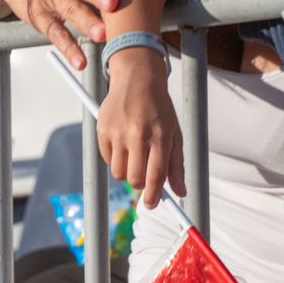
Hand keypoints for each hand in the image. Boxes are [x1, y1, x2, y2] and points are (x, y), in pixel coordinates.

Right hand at [96, 47, 184, 207]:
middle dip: (139, 184)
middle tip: (143, 177)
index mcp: (160, 135)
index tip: (151, 204)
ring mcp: (118, 132)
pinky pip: (107, 158)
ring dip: (127, 170)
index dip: (153, 196)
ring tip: (134, 154)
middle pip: (134, 179)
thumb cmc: (159, 107)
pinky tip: (122, 141)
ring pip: (118, 172)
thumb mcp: (174, 132)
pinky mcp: (102, 129)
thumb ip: (176, 164)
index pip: (156, 175)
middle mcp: (138, 134)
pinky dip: (114, 157)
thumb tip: (180, 192)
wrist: (137, 78)